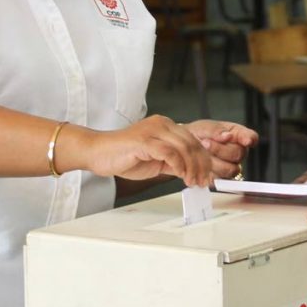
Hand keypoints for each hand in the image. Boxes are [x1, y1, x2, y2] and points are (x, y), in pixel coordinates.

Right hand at [86, 115, 213, 185]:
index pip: (193, 141)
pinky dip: (179, 165)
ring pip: (183, 148)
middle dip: (201, 165)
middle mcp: (162, 124)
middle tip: (203, 182)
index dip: (204, 160)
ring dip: (192, 168)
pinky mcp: (144, 140)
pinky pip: (168, 152)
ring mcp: (152, 130)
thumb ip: (174, 163)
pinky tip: (181, 176)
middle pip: (192, 143)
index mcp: (166, 126)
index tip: (208, 176)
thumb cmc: (124, 156)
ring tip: (193, 182)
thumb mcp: (156, 161)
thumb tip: (193, 173)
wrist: (98, 153)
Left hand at [183, 120, 258, 178]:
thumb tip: (227, 136)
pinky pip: (221, 179)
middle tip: (206, 143)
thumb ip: (217, 130)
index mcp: (237, 134)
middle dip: (220, 149)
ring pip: (231, 169)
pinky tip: (203, 164)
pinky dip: (210, 171)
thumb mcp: (205, 127)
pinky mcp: (222, 178)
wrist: (185, 146)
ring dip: (215, 161)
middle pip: (239, 154)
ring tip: (202, 153)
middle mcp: (238, 151)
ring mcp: (231, 165)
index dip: (250, 139)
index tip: (246, 141)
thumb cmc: (199, 134)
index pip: (251, 137)